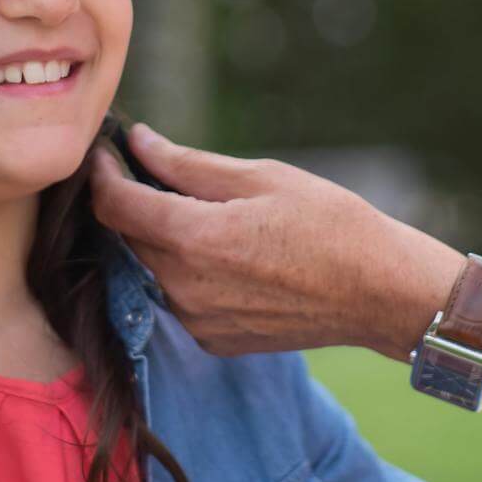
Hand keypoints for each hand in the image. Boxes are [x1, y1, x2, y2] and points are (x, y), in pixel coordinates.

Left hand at [91, 123, 464, 356]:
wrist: (379, 293)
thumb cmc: (329, 224)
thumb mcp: (261, 176)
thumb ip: (187, 164)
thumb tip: (139, 141)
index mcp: (194, 239)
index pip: (114, 206)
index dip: (102, 173)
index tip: (107, 152)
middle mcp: (184, 288)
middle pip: (127, 238)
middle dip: (130, 202)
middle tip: (150, 170)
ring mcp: (197, 321)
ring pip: (150, 269)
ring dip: (157, 238)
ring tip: (196, 210)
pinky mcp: (213, 340)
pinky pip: (177, 298)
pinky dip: (183, 271)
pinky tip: (221, 252)